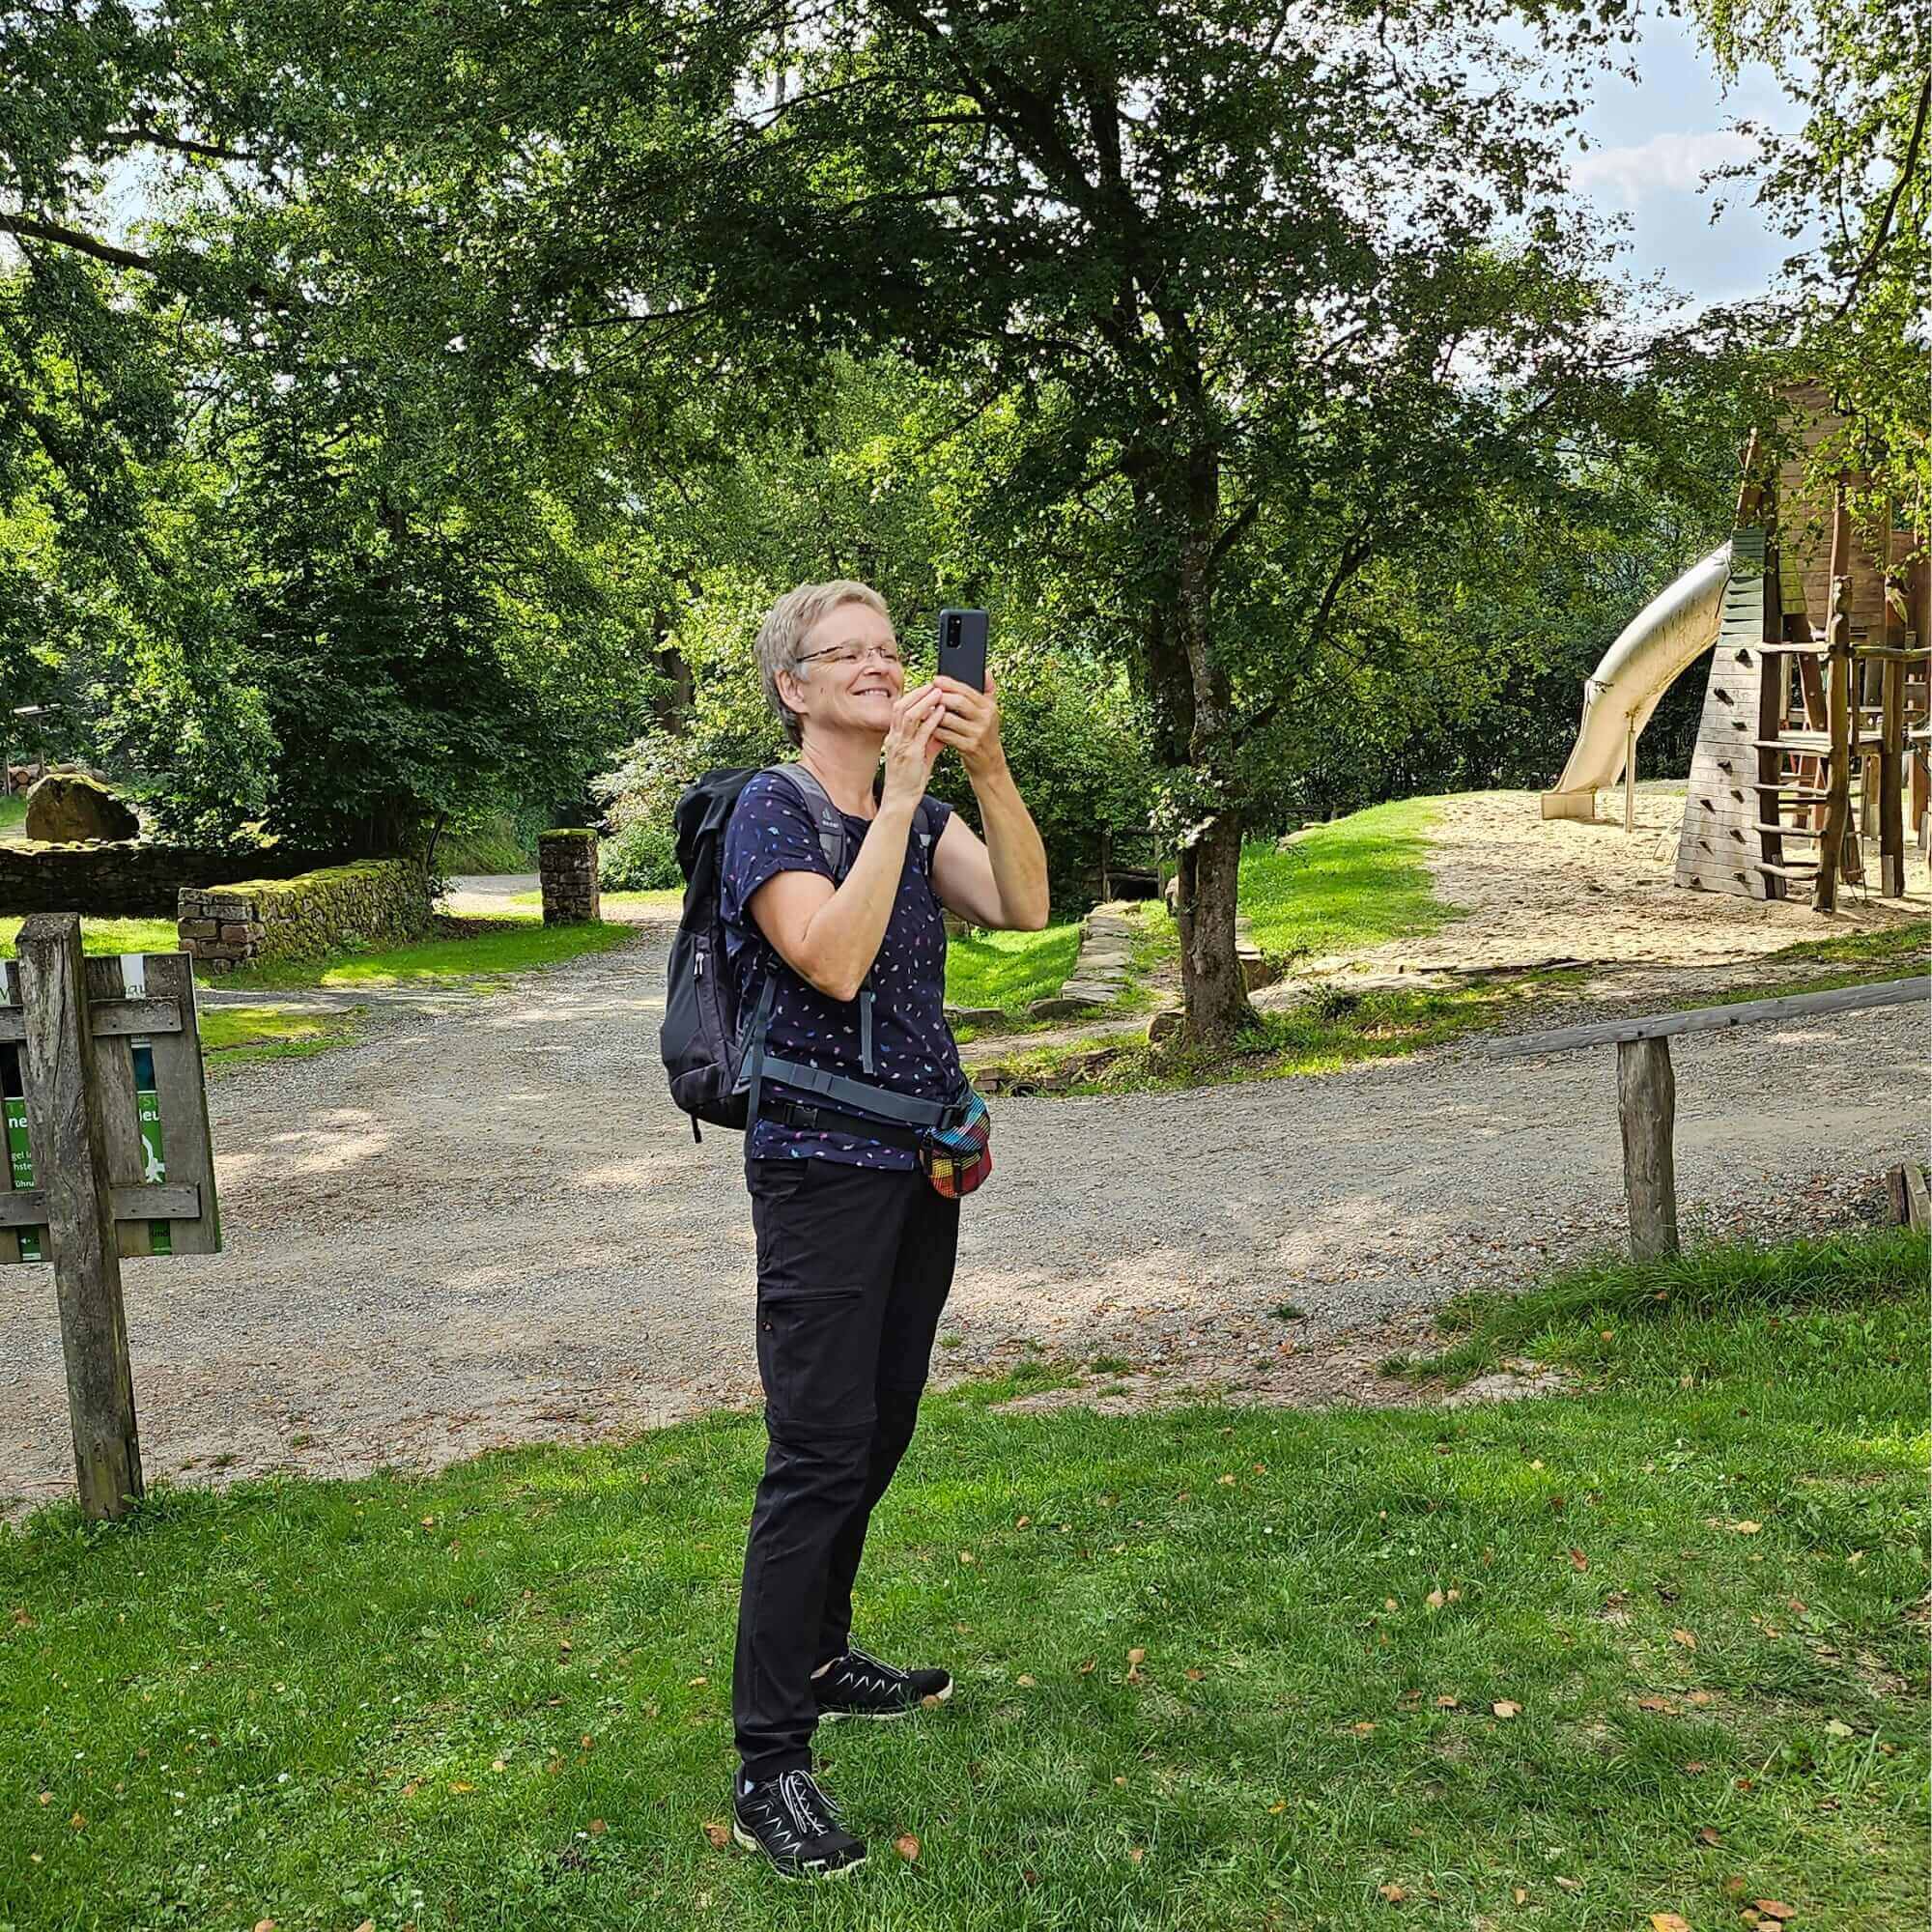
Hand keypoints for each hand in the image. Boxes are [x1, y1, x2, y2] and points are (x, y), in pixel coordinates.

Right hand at [880, 682, 946, 809]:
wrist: (900, 800)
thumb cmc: (909, 780)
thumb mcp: (919, 756)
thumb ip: (929, 740)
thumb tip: (942, 727)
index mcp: (894, 737)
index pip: (899, 709)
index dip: (912, 696)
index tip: (927, 688)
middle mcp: (894, 738)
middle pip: (901, 706)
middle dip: (918, 693)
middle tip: (934, 684)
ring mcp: (901, 746)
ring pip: (909, 715)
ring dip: (925, 701)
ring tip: (938, 692)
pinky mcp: (911, 755)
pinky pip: (921, 732)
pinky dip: (931, 719)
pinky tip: (941, 711)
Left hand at [932, 672, 1005, 779]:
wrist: (989, 763)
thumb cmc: (984, 733)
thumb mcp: (990, 712)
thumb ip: (988, 691)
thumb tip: (985, 671)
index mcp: (989, 707)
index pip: (967, 690)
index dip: (949, 683)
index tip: (935, 680)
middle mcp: (986, 719)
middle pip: (959, 702)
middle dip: (940, 697)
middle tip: (926, 695)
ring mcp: (977, 734)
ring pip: (949, 719)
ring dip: (934, 715)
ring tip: (923, 711)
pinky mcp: (969, 747)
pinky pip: (946, 735)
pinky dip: (935, 730)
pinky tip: (927, 727)